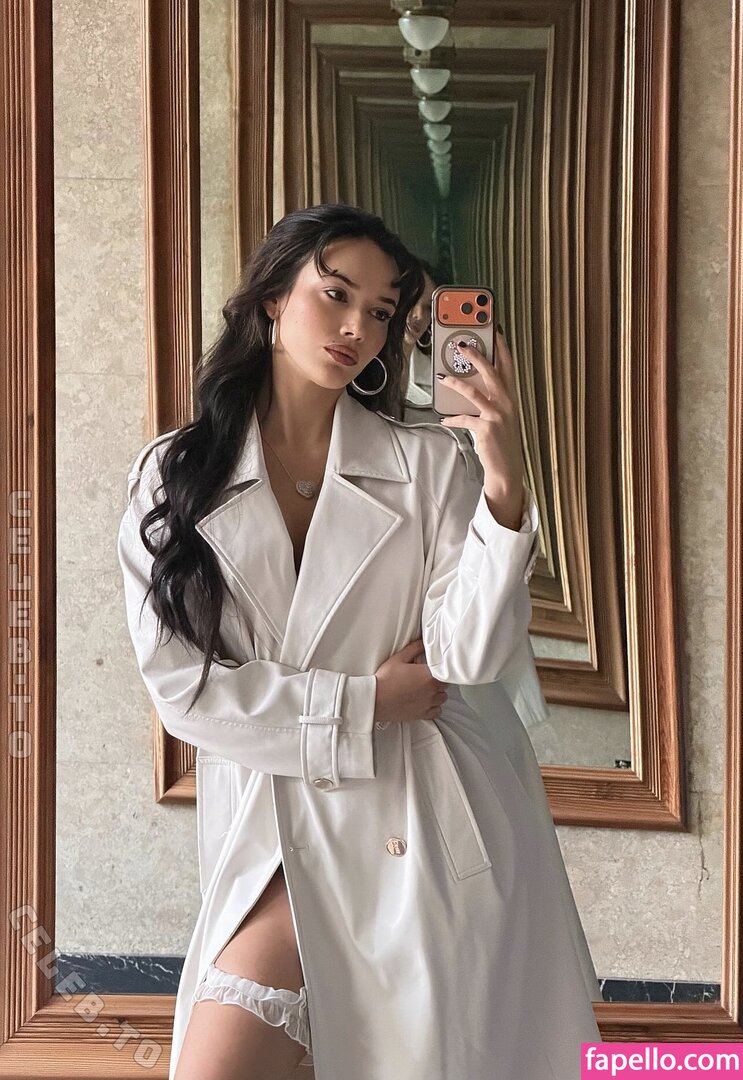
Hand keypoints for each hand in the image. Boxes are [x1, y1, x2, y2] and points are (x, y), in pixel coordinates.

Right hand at [373, 638, 448, 727]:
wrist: (376, 699)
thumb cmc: (385, 680)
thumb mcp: (398, 658)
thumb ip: (414, 648)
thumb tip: (422, 643)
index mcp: (428, 676)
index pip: (444, 672)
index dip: (439, 670)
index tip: (433, 669)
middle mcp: (432, 691)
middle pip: (444, 685)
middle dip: (438, 681)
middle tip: (426, 678)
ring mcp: (428, 704)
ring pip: (442, 698)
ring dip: (437, 694)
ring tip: (426, 690)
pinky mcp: (422, 715)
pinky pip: (436, 712)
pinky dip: (433, 708)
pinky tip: (425, 702)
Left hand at [437, 326, 524, 528]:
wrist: (507, 470)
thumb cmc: (501, 441)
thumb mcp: (500, 416)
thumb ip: (491, 399)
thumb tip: (470, 382)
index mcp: (511, 397)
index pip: (508, 366)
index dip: (501, 346)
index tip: (493, 329)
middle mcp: (507, 404)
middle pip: (492, 372)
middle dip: (477, 355)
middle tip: (461, 344)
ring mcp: (497, 417)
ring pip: (475, 393)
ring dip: (457, 382)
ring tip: (442, 376)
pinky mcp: (486, 430)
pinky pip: (465, 419)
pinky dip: (453, 419)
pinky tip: (443, 419)